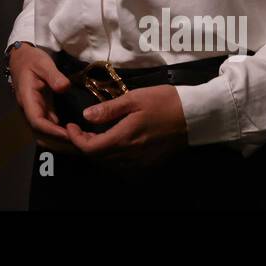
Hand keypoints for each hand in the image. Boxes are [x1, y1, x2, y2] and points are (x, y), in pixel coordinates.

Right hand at [9, 44, 80, 154]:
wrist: (21, 58)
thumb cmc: (31, 60)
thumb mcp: (43, 63)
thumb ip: (53, 75)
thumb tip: (65, 87)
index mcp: (28, 99)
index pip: (37, 121)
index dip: (52, 131)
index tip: (69, 134)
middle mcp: (30, 109)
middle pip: (41, 133)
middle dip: (59, 141)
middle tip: (80, 144)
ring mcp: (36, 111)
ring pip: (45, 133)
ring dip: (61, 140)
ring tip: (81, 142)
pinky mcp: (42, 110)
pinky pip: (50, 126)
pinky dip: (61, 133)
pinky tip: (76, 134)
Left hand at [64, 84, 188, 167]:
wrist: (195, 116)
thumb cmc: (164, 102)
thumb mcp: (134, 98)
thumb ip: (108, 109)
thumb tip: (86, 116)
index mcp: (124, 138)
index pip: (90, 148)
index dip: (75, 139)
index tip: (71, 125)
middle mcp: (130, 156)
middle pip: (98, 158)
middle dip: (85, 144)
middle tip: (81, 128)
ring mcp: (141, 163)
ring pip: (110, 164)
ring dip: (99, 152)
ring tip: (96, 134)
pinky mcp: (150, 165)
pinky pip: (124, 167)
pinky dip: (113, 158)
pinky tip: (115, 144)